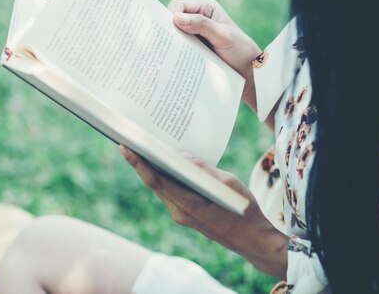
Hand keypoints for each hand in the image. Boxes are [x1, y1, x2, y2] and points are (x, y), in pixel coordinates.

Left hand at [119, 145, 287, 278]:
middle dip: (140, 161)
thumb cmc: (243, 211)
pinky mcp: (186, 214)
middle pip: (154, 183)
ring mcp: (181, 215)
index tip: (125, 147)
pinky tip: (167, 162)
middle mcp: (179, 212)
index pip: (156, 181)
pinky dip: (166, 176)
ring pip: (161, 187)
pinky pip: (171, 191)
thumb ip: (203, 169)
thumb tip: (182, 156)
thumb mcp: (228, 184)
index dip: (138, 163)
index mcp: (188, 205)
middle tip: (129, 139)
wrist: (253, 240)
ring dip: (152, 168)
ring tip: (144, 146)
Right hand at [168, 0, 260, 111]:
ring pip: (173, 34)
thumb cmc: (240, 50)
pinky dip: (174, 52)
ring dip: (170, 43)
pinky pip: (177, 47)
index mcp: (205, 7)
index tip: (168, 31)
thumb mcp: (223, 36)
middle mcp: (197, 18)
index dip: (170, 15)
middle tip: (163, 45)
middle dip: (167, 30)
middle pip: (172, 19)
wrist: (248, 72)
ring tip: (166, 55)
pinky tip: (171, 61)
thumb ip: (202, 25)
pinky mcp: (192, 48)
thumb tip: (176, 18)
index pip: (178, 5)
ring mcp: (194, 34)